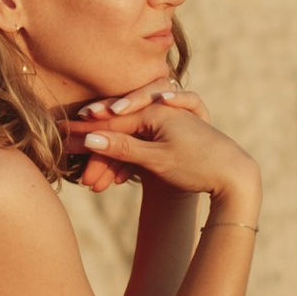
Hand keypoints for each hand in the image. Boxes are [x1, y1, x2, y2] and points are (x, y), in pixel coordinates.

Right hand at [62, 84, 257, 220]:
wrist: (235, 178)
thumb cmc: (198, 165)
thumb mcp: (156, 159)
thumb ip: (123, 147)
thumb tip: (90, 137)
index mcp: (156, 111)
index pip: (112, 121)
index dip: (86, 131)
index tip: (62, 136)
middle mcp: (160, 111)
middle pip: (118, 130)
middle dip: (97, 152)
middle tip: (74, 164)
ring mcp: (166, 124)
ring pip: (128, 141)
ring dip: (111, 162)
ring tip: (95, 185)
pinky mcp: (170, 138)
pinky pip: (141, 146)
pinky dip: (128, 163)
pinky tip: (115, 180)